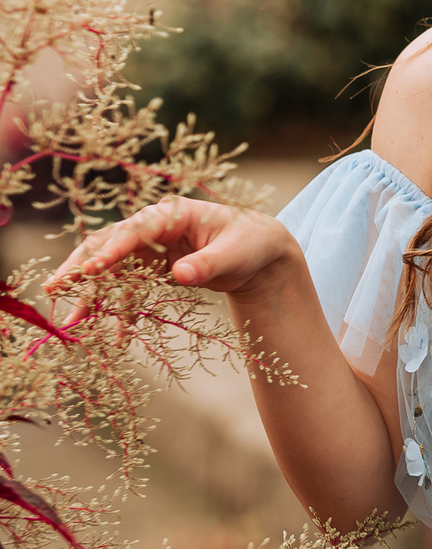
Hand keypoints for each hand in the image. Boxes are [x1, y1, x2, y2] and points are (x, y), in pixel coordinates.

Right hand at [46, 196, 298, 301]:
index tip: (89, 270)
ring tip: (73, 321)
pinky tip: (114, 335)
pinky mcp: (153, 267)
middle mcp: (155, 227)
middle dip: (82, 267)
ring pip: (112, 268)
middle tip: (55, 288)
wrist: (259, 253)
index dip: (111, 250)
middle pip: (109, 243)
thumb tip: (180, 274)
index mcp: (173, 214)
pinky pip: (130, 288)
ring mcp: (151, 247)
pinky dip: (120, 310)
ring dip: (93, 294)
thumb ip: (207, 264)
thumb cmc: (250, 244)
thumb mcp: (235, 254)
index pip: (134, 230)